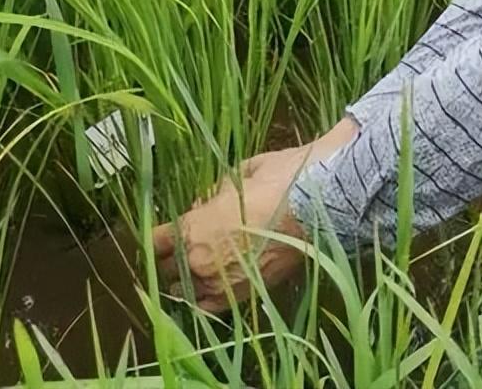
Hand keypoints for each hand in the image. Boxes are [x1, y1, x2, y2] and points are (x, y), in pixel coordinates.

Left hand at [152, 118, 358, 311]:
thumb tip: (207, 203)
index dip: (158, 236)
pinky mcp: (245, 295)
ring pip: (186, 292)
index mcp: (193, 227)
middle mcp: (200, 260)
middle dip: (172, 258)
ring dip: (188, 280)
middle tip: (180, 250)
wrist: (324, 204)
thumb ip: (214, 192)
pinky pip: (211, 308)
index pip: (157, 240)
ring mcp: (221, 282)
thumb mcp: (240, 173)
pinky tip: (207, 291)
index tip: (163, 233)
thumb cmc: (281, 179)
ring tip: (197, 270)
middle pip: (168, 269)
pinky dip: (205, 300)